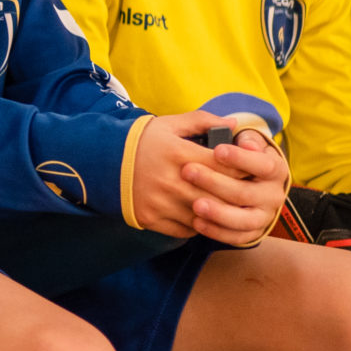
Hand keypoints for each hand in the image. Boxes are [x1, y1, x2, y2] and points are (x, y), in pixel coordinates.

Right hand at [129, 111, 285, 243]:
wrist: (103, 162)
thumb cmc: (142, 141)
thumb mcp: (169, 124)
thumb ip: (202, 121)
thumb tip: (234, 123)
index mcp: (178, 153)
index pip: (225, 165)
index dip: (242, 168)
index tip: (248, 169)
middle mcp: (171, 180)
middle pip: (218, 194)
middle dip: (236, 194)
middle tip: (245, 191)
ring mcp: (161, 203)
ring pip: (204, 215)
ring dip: (219, 212)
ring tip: (227, 206)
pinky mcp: (151, 219)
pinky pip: (186, 229)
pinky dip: (198, 225)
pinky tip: (202, 215)